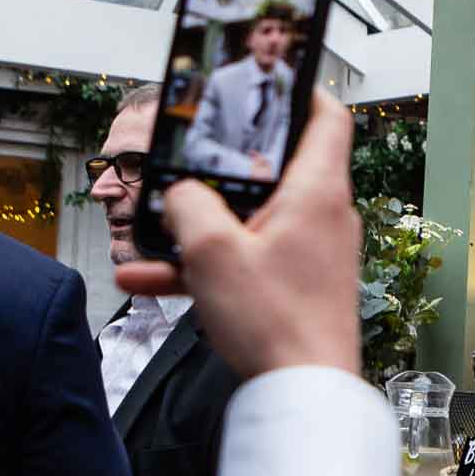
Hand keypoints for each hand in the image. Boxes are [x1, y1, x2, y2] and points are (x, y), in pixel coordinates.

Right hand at [115, 93, 360, 379]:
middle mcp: (321, 216)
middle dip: (220, 168)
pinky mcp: (296, 285)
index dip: (299, 91)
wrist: (301, 394)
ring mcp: (310, 252)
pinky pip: (244, 260)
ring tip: (148, 237)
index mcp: (316, 191)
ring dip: (197, 227)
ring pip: (247, 220)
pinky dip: (204, 265)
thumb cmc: (277, 325)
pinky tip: (149, 280)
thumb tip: (181, 193)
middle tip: (187, 159)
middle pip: (274, 167)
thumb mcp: (211, 252)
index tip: (268, 80)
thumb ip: (188, 206)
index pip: (326, 117)